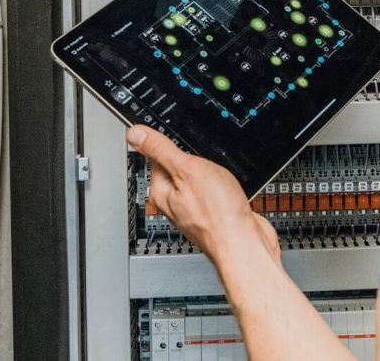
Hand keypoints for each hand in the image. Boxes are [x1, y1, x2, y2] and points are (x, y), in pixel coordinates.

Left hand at [127, 124, 279, 267]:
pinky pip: (215, 191)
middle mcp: (176, 203)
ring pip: (200, 179)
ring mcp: (196, 209)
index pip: (156, 157)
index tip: (180, 137)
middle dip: (195, 159)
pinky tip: (230, 188)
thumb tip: (134, 134)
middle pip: (180, 167)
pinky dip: (223, 185)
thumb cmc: (217, 215)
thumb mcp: (187, 170)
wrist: (246, 245)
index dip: (170, 143)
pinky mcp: (216, 214)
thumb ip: (161, 150)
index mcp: (162, 192)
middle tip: (207, 161)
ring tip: (221, 177)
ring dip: (212, 172)